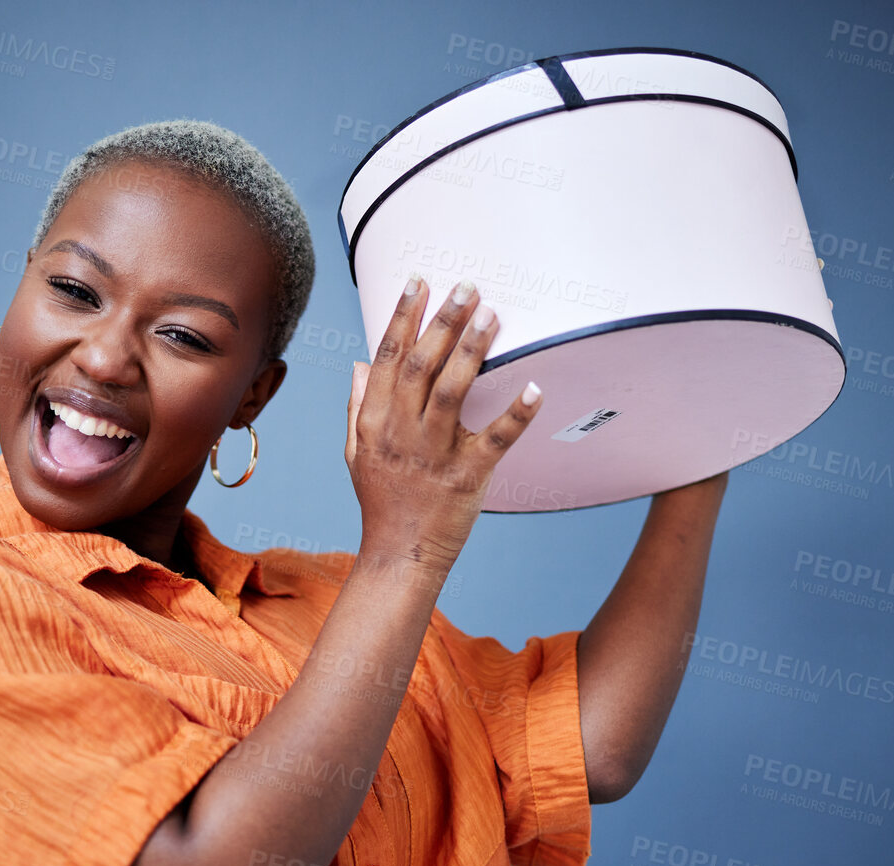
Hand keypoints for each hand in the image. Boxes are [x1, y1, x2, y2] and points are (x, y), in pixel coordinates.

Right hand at [345, 277, 541, 579]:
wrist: (399, 556)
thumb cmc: (383, 502)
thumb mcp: (357, 453)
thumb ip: (359, 406)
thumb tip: (360, 364)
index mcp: (376, 423)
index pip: (388, 358)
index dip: (403, 317)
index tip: (419, 282)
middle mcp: (402, 433)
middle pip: (421, 366)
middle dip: (443, 321)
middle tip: (467, 287)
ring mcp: (434, 454)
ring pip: (453, 392)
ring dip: (472, 351)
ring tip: (492, 315)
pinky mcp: (467, 477)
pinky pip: (495, 439)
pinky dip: (516, 413)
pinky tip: (536, 387)